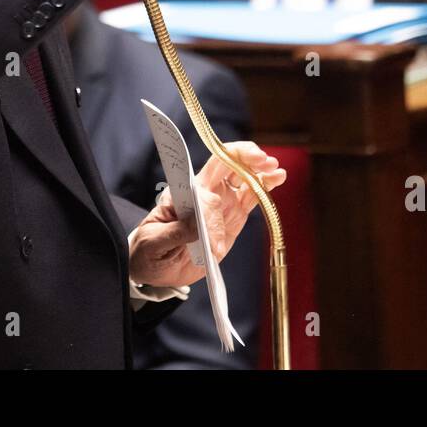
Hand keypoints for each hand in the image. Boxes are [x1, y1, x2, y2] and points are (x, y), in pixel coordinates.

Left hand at [128, 141, 285, 287]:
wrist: (156, 268)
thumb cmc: (148, 250)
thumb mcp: (155, 243)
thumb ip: (176, 233)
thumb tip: (200, 226)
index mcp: (184, 193)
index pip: (204, 177)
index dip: (221, 173)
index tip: (232, 178)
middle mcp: (204, 192)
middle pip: (227, 164)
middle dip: (245, 158)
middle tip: (263, 160)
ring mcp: (221, 203)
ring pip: (243, 179)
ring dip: (260, 171)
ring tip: (276, 170)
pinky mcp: (233, 218)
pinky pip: (251, 198)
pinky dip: (264, 187)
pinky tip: (277, 178)